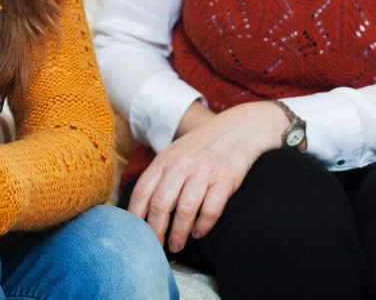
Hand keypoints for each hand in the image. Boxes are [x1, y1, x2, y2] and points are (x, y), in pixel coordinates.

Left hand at [128, 101, 287, 252]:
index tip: (135, 233)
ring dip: (179, 234)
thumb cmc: (203, 145)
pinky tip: (198, 232)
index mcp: (166, 158)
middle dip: (156, 231)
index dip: (136, 216)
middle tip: (157, 246)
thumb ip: (161, 175)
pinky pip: (210, 211)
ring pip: (184, 211)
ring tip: (177, 245)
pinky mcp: (225, 179)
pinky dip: (202, 226)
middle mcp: (182, 164)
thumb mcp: (176, 152)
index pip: (142, 190)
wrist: (240, 128)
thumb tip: (143, 207)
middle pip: (161, 204)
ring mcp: (204, 171)